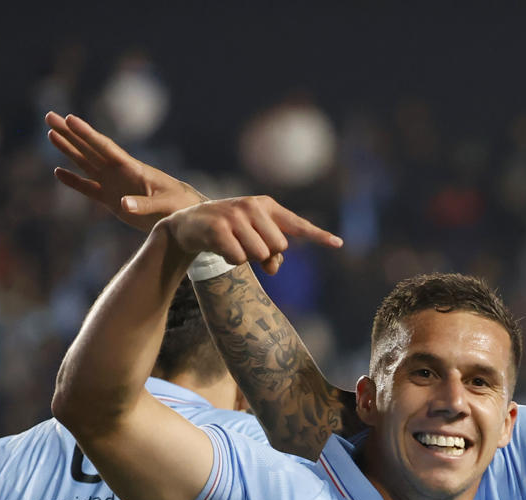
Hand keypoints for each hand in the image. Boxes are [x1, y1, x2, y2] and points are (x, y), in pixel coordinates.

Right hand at [46, 112, 203, 232]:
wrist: (182, 215)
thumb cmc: (178, 206)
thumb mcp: (164, 205)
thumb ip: (143, 205)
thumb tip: (123, 204)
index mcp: (131, 168)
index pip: (104, 147)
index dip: (87, 133)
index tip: (70, 119)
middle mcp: (118, 172)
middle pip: (89, 148)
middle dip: (69, 133)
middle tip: (49, 115)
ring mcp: (113, 184)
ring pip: (85, 163)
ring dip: (68, 150)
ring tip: (50, 134)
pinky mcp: (111, 200)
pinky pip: (88, 188)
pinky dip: (74, 182)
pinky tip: (58, 172)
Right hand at [158, 196, 341, 274]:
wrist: (187, 224)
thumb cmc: (228, 232)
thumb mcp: (252, 238)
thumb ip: (272, 253)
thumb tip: (275, 267)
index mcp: (266, 206)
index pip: (296, 224)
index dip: (318, 235)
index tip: (338, 244)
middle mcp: (252, 206)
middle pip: (278, 247)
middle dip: (264, 254)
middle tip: (246, 245)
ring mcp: (235, 215)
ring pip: (259, 254)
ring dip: (246, 258)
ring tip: (232, 244)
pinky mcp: (218, 227)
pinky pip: (239, 258)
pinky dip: (231, 260)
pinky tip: (220, 248)